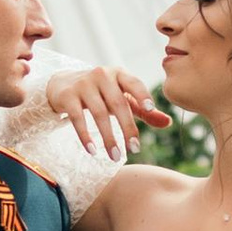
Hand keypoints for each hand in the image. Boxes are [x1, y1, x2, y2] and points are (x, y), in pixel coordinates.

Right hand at [40, 62, 167, 160]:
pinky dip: (85, 136)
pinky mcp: (68, 96)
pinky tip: (92, 151)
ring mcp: (83, 84)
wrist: (63, 85)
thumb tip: (168, 123)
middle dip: (127, 128)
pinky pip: (78, 118)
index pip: (134, 83)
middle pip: (118, 103)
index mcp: (119, 74)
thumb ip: (143, 109)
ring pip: (99, 113)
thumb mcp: (121, 97)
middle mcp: (102, 75)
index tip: (151, 109)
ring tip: (115, 156)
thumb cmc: (101, 94)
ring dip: (108, 137)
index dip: (143, 94)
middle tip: (134, 149)